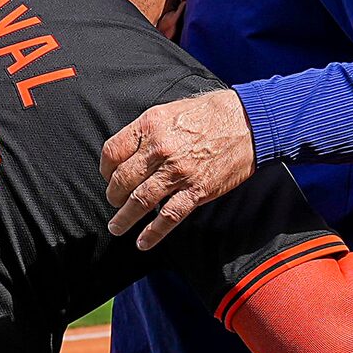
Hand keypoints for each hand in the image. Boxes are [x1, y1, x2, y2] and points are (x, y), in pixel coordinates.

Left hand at [102, 90, 255, 247]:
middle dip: (113, 195)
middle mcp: (160, 149)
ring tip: (116, 227)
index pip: (112, 152)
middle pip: (122, 180)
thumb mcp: (170, 110)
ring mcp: (178, 172)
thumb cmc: (210, 113)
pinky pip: (169, 216)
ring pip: (140, 201)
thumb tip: (131, 152)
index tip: (108, 177)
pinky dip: (153, 232)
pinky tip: (143, 242)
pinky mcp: (197, 190)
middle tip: (113, 202)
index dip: (105, 169)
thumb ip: (148, 131)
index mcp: (150, 126)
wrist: (248, 122)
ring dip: (124, 218)